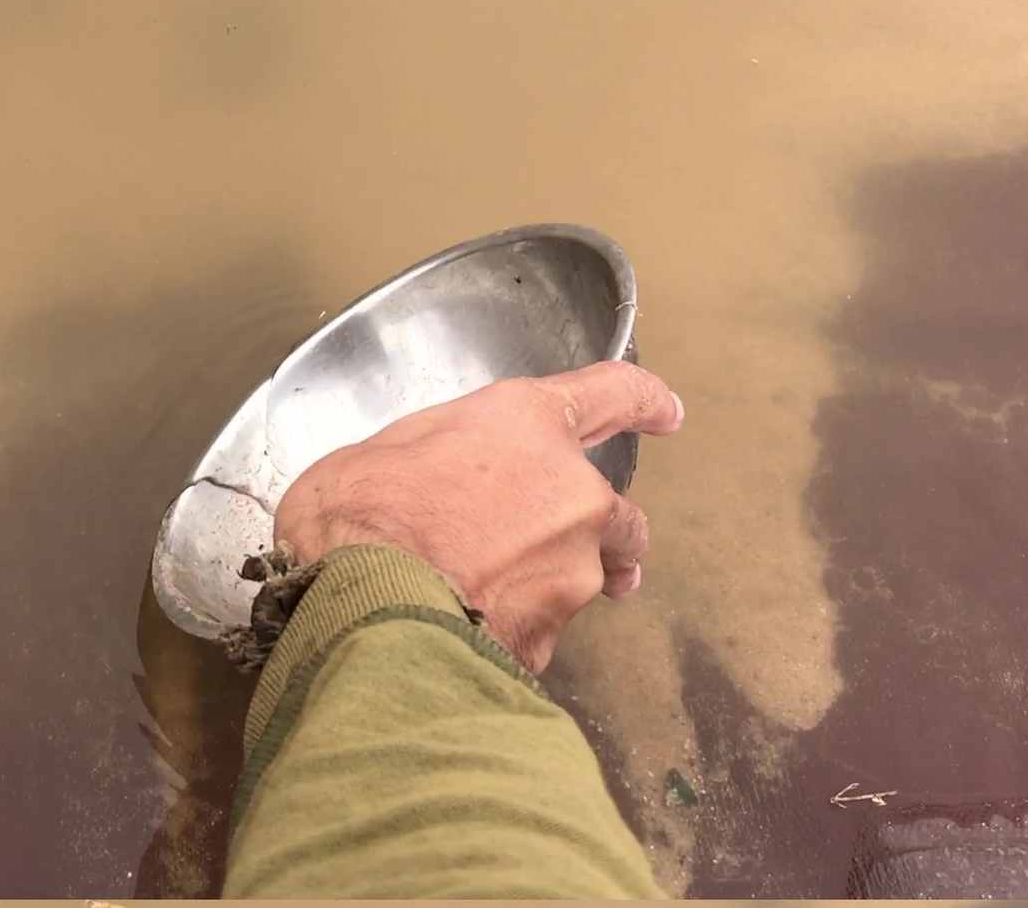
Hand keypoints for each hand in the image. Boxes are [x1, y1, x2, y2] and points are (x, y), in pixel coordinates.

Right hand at [272, 360, 684, 671]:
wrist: (362, 601)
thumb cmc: (360, 512)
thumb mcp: (390, 446)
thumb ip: (444, 455)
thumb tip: (436, 482)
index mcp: (529, 425)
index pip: (614, 395)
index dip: (645, 400)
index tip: (667, 413)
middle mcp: (571, 493)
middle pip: (620, 517)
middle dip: (602, 536)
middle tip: (551, 549)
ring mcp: (572, 569)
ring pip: (586, 581)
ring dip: (554, 586)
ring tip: (492, 596)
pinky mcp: (554, 633)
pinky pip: (542, 631)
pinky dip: (513, 631)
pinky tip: (462, 631)